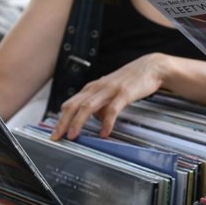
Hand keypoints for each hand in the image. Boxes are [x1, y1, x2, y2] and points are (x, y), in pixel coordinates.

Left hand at [50, 53, 167, 139]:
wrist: (151, 67)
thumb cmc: (130, 80)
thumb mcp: (110, 91)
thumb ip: (101, 103)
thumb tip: (95, 119)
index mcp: (92, 88)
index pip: (70, 104)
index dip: (60, 119)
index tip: (54, 133)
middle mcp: (97, 87)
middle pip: (73, 105)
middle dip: (63, 122)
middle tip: (56, 138)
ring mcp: (110, 90)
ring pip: (88, 107)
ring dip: (78, 122)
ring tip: (73, 136)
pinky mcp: (124, 93)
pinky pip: (112, 109)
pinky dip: (107, 122)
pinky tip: (104, 133)